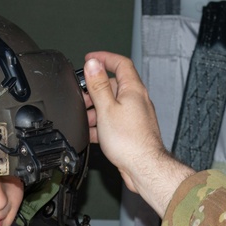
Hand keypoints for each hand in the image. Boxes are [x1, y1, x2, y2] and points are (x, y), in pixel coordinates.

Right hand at [83, 51, 193, 214]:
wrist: (144, 168)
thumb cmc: (130, 142)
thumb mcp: (106, 109)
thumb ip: (98, 85)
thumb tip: (93, 64)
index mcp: (133, 90)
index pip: (121, 63)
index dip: (104, 58)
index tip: (90, 59)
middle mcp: (137, 101)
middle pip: (113, 86)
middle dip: (95, 90)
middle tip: (81, 97)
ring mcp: (135, 117)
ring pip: (112, 106)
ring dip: (96, 110)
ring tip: (85, 119)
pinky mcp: (132, 132)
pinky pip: (114, 122)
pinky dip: (102, 125)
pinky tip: (92, 134)